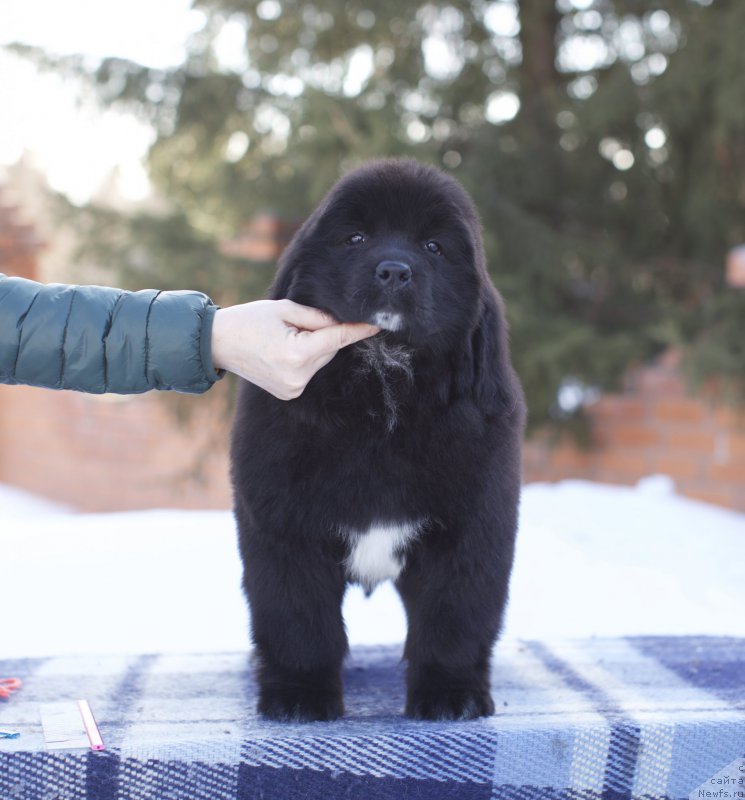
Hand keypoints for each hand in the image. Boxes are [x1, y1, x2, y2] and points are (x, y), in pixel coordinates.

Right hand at [211, 299, 378, 398]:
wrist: (216, 343)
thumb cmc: (248, 320)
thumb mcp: (284, 309)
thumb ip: (317, 316)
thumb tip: (342, 322)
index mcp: (297, 354)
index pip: (337, 339)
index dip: (358, 331)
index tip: (379, 324)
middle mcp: (298, 377)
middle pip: (329, 350)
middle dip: (323, 334)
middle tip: (296, 323)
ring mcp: (293, 389)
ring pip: (321, 361)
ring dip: (314, 347)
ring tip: (284, 337)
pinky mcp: (289, 393)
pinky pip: (309, 370)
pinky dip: (305, 358)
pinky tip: (282, 350)